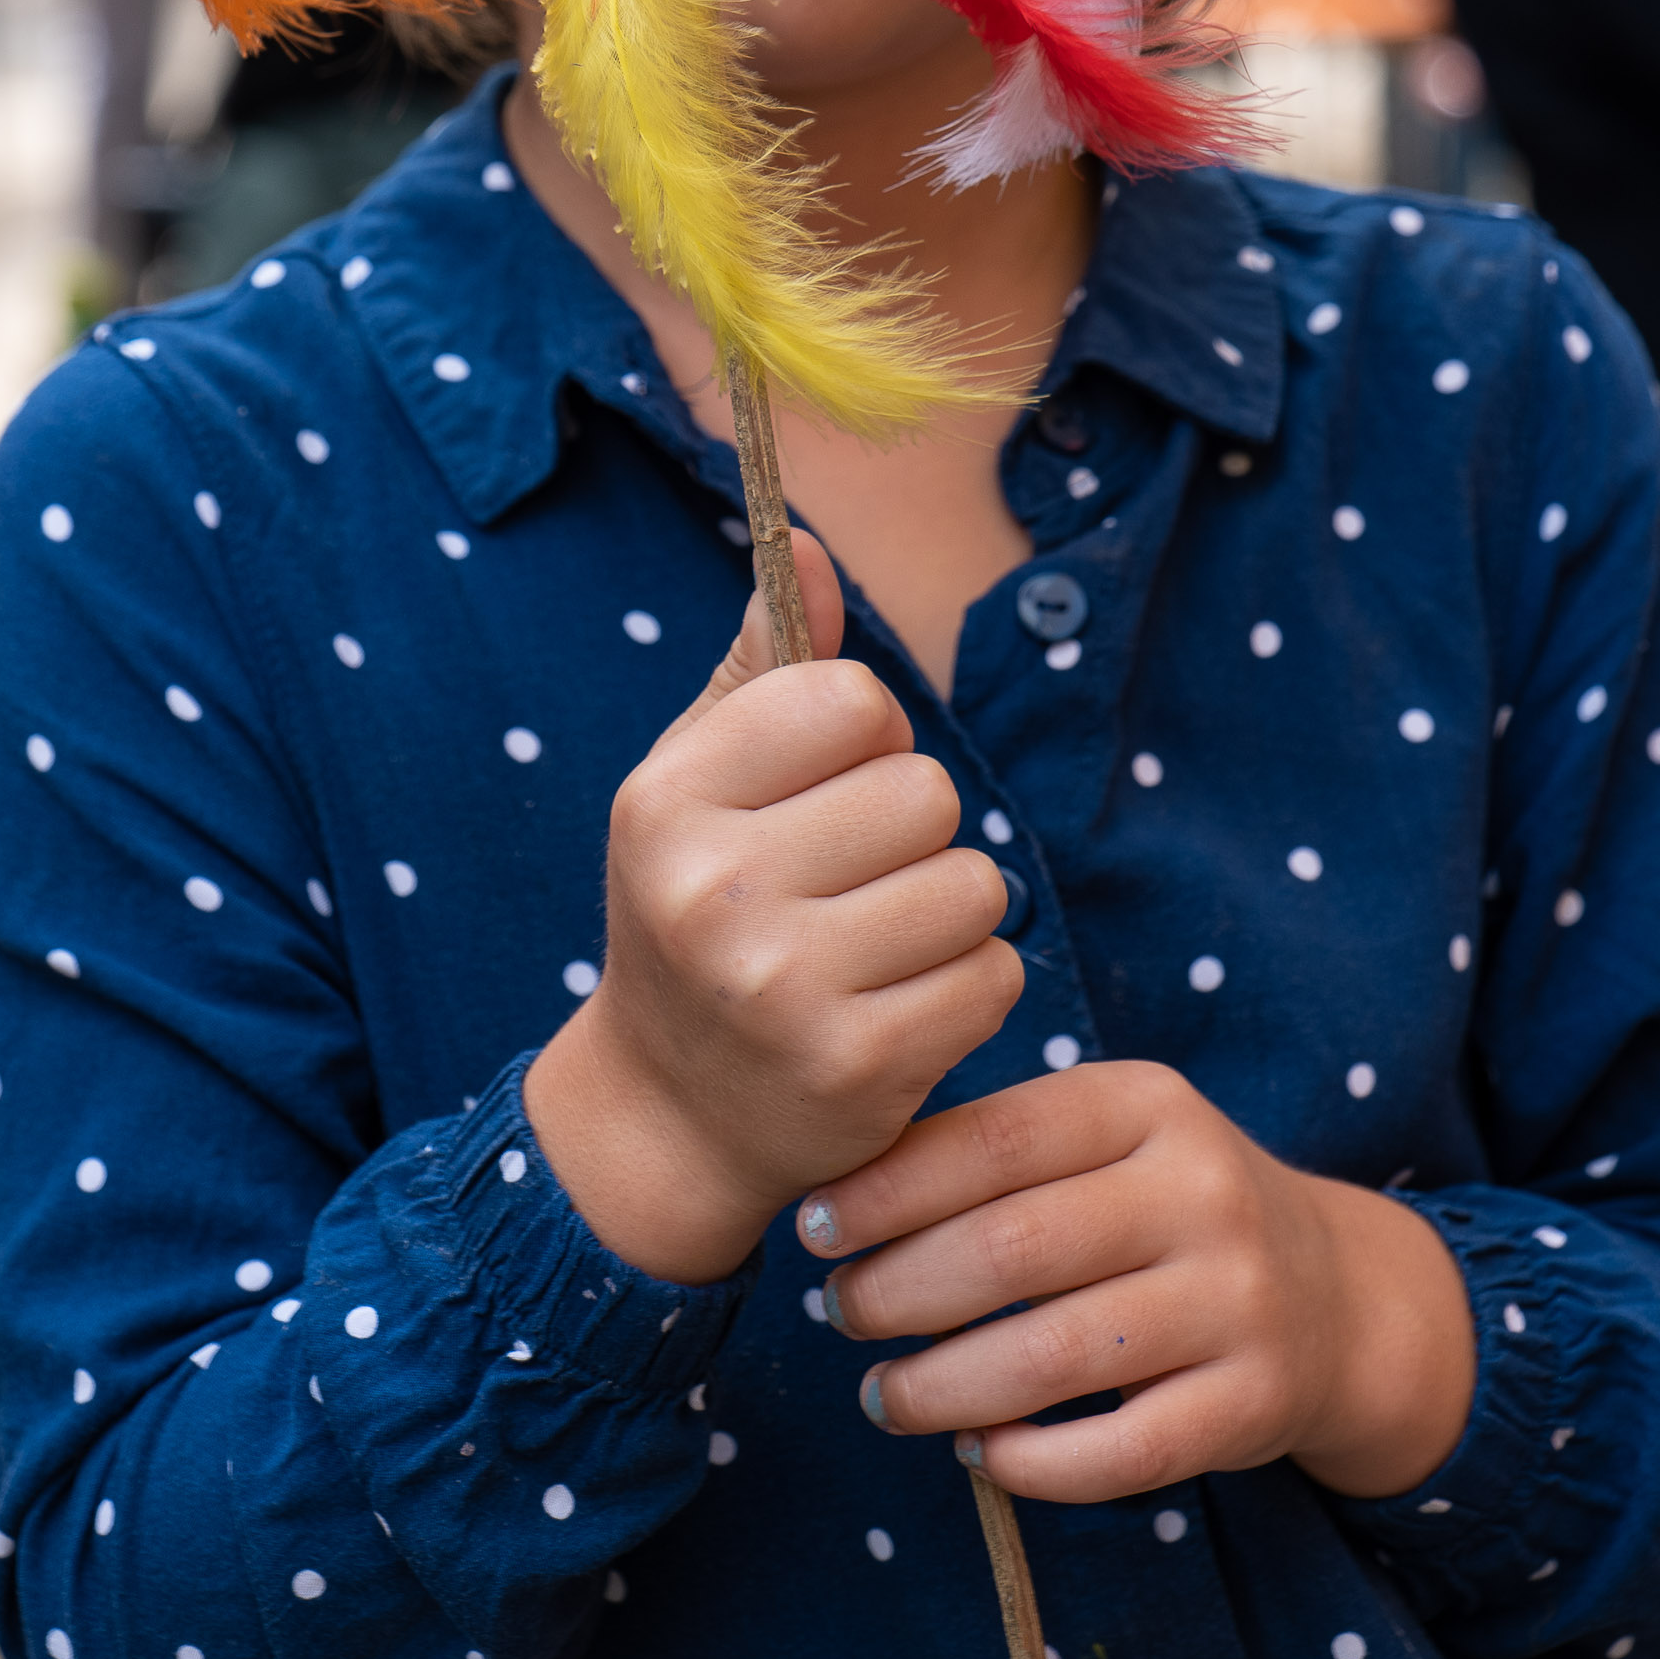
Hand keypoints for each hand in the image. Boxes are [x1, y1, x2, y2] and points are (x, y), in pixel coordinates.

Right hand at [523, 533, 1023, 1285]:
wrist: (670, 1112)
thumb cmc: (699, 912)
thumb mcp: (698, 786)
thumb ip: (761, 668)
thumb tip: (809, 546)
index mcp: (667, 800)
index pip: (851, 701)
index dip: (865, 740)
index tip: (823, 792)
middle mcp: (712, 891)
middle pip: (926, 792)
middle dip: (913, 832)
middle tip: (853, 884)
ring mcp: (781, 988)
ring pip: (973, 884)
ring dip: (950, 912)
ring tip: (880, 946)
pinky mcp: (855, 1068)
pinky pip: (992, 976)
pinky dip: (969, 989)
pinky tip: (900, 1009)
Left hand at [797, 1062, 1475, 1504]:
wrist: (1333, 1296)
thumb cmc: (1163, 1208)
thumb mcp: (1104, 1139)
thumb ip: (996, 1148)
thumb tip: (839, 1190)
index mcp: (1147, 1105)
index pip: (992, 1142)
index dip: (886, 1191)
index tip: (813, 1228)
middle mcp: (1203, 1191)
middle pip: (1012, 1251)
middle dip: (898, 1292)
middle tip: (840, 1316)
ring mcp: (1237, 1301)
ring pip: (1055, 1360)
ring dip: (942, 1388)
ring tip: (884, 1396)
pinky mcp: (1253, 1403)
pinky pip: (1121, 1453)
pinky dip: (1033, 1465)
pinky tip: (980, 1454)